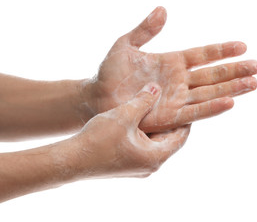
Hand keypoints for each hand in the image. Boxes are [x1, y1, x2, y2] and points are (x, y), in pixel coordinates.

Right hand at [61, 83, 189, 178]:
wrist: (71, 161)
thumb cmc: (98, 139)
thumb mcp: (124, 115)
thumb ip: (143, 100)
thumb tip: (156, 88)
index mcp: (156, 156)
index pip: (181, 136)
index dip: (185, 118)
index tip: (183, 102)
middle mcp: (151, 167)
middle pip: (169, 140)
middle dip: (169, 121)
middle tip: (170, 102)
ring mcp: (139, 169)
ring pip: (154, 144)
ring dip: (155, 128)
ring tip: (153, 109)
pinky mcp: (127, 168)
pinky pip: (142, 149)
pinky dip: (143, 135)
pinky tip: (136, 121)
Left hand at [83, 7, 256, 132]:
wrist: (97, 97)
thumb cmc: (109, 72)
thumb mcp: (125, 44)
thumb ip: (145, 29)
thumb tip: (163, 10)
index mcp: (171, 62)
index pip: (203, 55)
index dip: (222, 50)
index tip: (242, 46)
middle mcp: (179, 81)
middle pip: (212, 74)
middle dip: (235, 70)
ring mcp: (176, 99)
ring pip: (210, 93)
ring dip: (231, 88)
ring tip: (253, 83)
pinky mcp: (170, 117)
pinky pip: (195, 112)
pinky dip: (212, 107)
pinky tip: (230, 102)